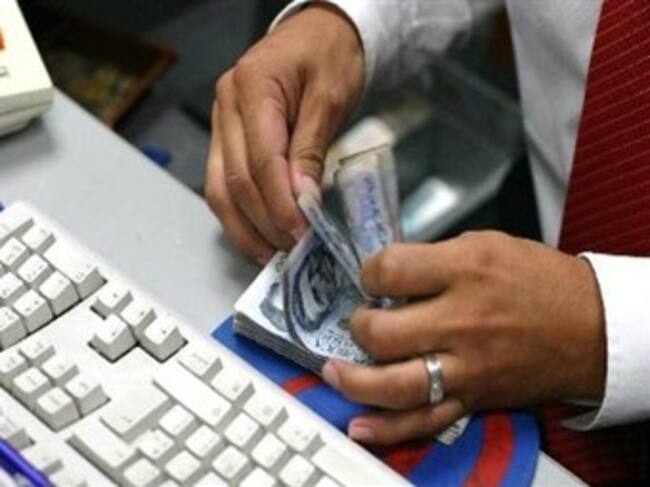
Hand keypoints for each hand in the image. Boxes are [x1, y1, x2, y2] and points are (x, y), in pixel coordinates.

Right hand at [205, 5, 363, 263]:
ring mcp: (221, 124)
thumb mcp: (331, 97)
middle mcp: (226, 107)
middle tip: (294, 248)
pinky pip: (223, 184)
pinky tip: (259, 235)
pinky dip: (240, 215)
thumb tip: (303, 198)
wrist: (319, 33)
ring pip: (220, 189)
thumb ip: (312, 148)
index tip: (302, 232)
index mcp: (251, 86)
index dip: (280, 203)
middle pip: (235, 180)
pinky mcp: (226, 139)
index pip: (260, 160)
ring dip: (245, 228)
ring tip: (273, 254)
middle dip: (265, 221)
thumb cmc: (329, 56)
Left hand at [321, 231, 605, 444]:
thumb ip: (433, 258)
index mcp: (464, 272)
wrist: (590, 327)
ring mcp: (467, 366)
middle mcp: (462, 321)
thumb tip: (388, 274)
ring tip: (334, 370)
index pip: (389, 271)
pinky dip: (388, 428)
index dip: (369, 272)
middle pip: (382, 332)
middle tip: (363, 320)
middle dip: (358, 325)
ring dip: (354, 380)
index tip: (373, 277)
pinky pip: (425, 420)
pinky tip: (360, 425)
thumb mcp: (485, 245)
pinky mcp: (473, 397)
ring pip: (394, 384)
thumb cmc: (538, 281)